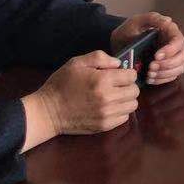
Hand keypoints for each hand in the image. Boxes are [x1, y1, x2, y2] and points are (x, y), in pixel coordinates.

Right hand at [23, 51, 139, 148]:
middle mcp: (108, 98)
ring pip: (132, 105)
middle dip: (128, 85)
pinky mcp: (104, 126)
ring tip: (114, 96)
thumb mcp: (77, 63)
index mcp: (103, 80)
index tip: (118, 74)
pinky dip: (120, 111)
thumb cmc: (61, 84)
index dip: (126, 73)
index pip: (132, 76)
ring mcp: (107, 114)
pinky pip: (124, 117)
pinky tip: (109, 107)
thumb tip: (119, 63)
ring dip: (126, 99)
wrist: (48, 111)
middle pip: (135, 91)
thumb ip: (100, 58)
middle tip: (116, 85)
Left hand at [112, 12, 183, 86]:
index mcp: (169, 32)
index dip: (171, 50)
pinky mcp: (166, 68)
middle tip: (151, 67)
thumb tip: (168, 21)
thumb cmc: (129, 30)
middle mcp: (174, 45)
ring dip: (165, 73)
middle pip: (183, 56)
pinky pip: (171, 77)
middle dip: (168, 64)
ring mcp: (171, 57)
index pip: (179, 41)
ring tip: (149, 74)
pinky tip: (149, 79)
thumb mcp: (137, 21)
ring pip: (179, 68)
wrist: (119, 43)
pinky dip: (162, 80)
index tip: (156, 56)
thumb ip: (152, 18)